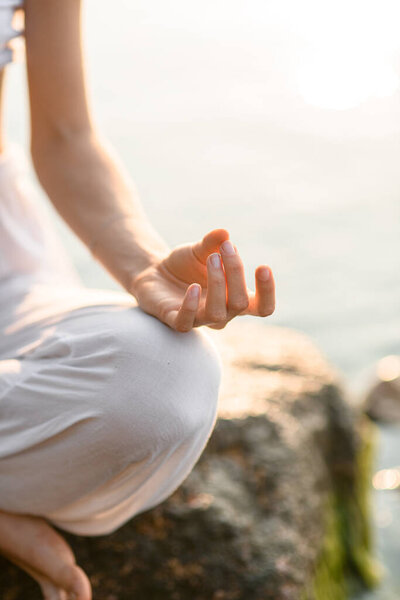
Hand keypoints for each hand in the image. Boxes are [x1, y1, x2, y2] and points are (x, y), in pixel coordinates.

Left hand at [130, 228, 274, 331]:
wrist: (154, 272)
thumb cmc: (185, 265)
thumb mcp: (200, 249)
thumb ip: (213, 243)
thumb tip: (224, 233)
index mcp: (234, 298)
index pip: (262, 307)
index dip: (267, 293)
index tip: (263, 267)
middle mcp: (222, 313)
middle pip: (240, 303)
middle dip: (236, 273)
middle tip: (226, 248)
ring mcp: (199, 319)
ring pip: (217, 313)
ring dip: (217, 283)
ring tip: (212, 258)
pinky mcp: (175, 320)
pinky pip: (186, 322)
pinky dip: (190, 306)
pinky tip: (192, 287)